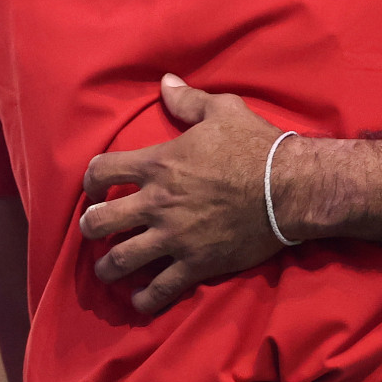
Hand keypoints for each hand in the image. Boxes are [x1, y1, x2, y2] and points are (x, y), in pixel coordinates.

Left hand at [79, 75, 285, 312]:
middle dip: (90, 226)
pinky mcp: (196, 264)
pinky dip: (144, 298)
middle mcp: (157, 203)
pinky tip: (138, 299)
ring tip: (106, 269)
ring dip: (107, 266)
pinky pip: (160, 289)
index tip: (96, 186)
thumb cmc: (256, 147)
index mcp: (158, 163)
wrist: (291, 189)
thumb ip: (188, 100)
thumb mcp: (223, 111)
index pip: (101, 170)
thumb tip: (166, 82)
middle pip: (100, 221)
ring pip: (121, 260)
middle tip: (93, 229)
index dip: (91, 179)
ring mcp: (174, 237)